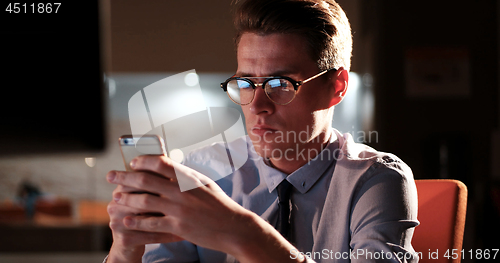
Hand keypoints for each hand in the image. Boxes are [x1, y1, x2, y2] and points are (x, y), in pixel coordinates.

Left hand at [108, 155, 305, 262]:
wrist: (234, 228)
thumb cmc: (220, 205)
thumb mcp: (204, 183)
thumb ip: (186, 176)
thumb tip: (169, 166)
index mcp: (188, 178)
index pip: (160, 162)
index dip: (143, 161)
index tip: (132, 163)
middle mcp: (181, 191)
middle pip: (146, 180)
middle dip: (124, 177)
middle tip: (111, 177)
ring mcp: (179, 209)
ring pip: (145, 201)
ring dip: (127, 199)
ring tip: (115, 198)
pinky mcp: (178, 227)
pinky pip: (151, 223)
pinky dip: (137, 221)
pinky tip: (126, 220)